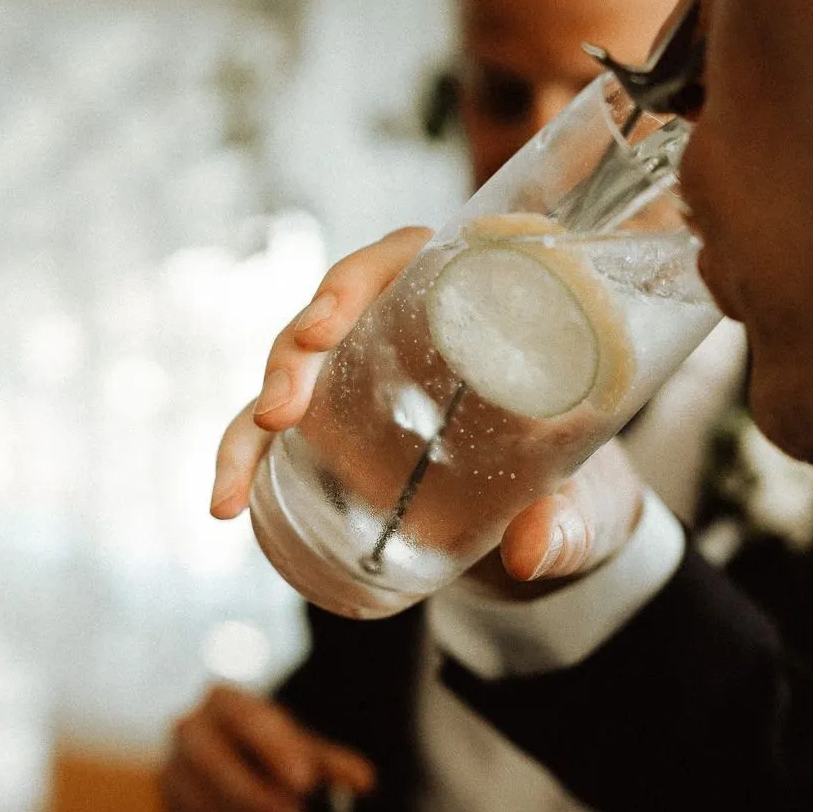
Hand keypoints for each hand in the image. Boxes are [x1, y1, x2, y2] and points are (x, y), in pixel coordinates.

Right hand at [162, 684, 374, 811]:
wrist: (199, 765)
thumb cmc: (254, 749)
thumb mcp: (295, 748)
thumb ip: (328, 763)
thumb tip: (364, 781)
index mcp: (225, 702)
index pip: (250, 721)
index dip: (277, 751)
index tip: (305, 781)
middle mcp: (191, 727)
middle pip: (215, 764)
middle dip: (257, 800)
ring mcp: (172, 766)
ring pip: (202, 803)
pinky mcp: (166, 803)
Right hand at [210, 227, 645, 585]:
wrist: (565, 525)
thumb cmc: (585, 485)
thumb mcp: (587, 502)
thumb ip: (568, 522)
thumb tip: (528, 553)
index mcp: (475, 305)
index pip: (404, 258)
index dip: (358, 277)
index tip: (331, 319)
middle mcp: (409, 332)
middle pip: (332, 313)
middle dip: (293, 353)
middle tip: (282, 409)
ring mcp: (366, 381)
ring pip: (293, 370)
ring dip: (259, 406)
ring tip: (241, 471)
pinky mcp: (341, 434)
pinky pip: (277, 434)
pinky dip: (244, 462)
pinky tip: (225, 504)